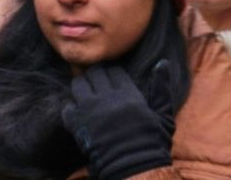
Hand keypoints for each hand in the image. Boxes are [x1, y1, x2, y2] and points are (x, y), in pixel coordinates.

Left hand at [63, 63, 173, 179]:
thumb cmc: (152, 143)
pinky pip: (67, 108)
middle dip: (95, 76)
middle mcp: (108, 98)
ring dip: (81, 88)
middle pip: (95, 74)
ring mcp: (91, 111)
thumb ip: (161, 87)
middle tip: (96, 84)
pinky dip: (71, 109)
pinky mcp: (78, 125)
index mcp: (129, 94)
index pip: (114, 70)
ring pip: (78, 85)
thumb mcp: (163, 113)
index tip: (110, 78)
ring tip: (86, 95)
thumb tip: (162, 63)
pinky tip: (78, 114)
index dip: (112, 72)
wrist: (133, 167)